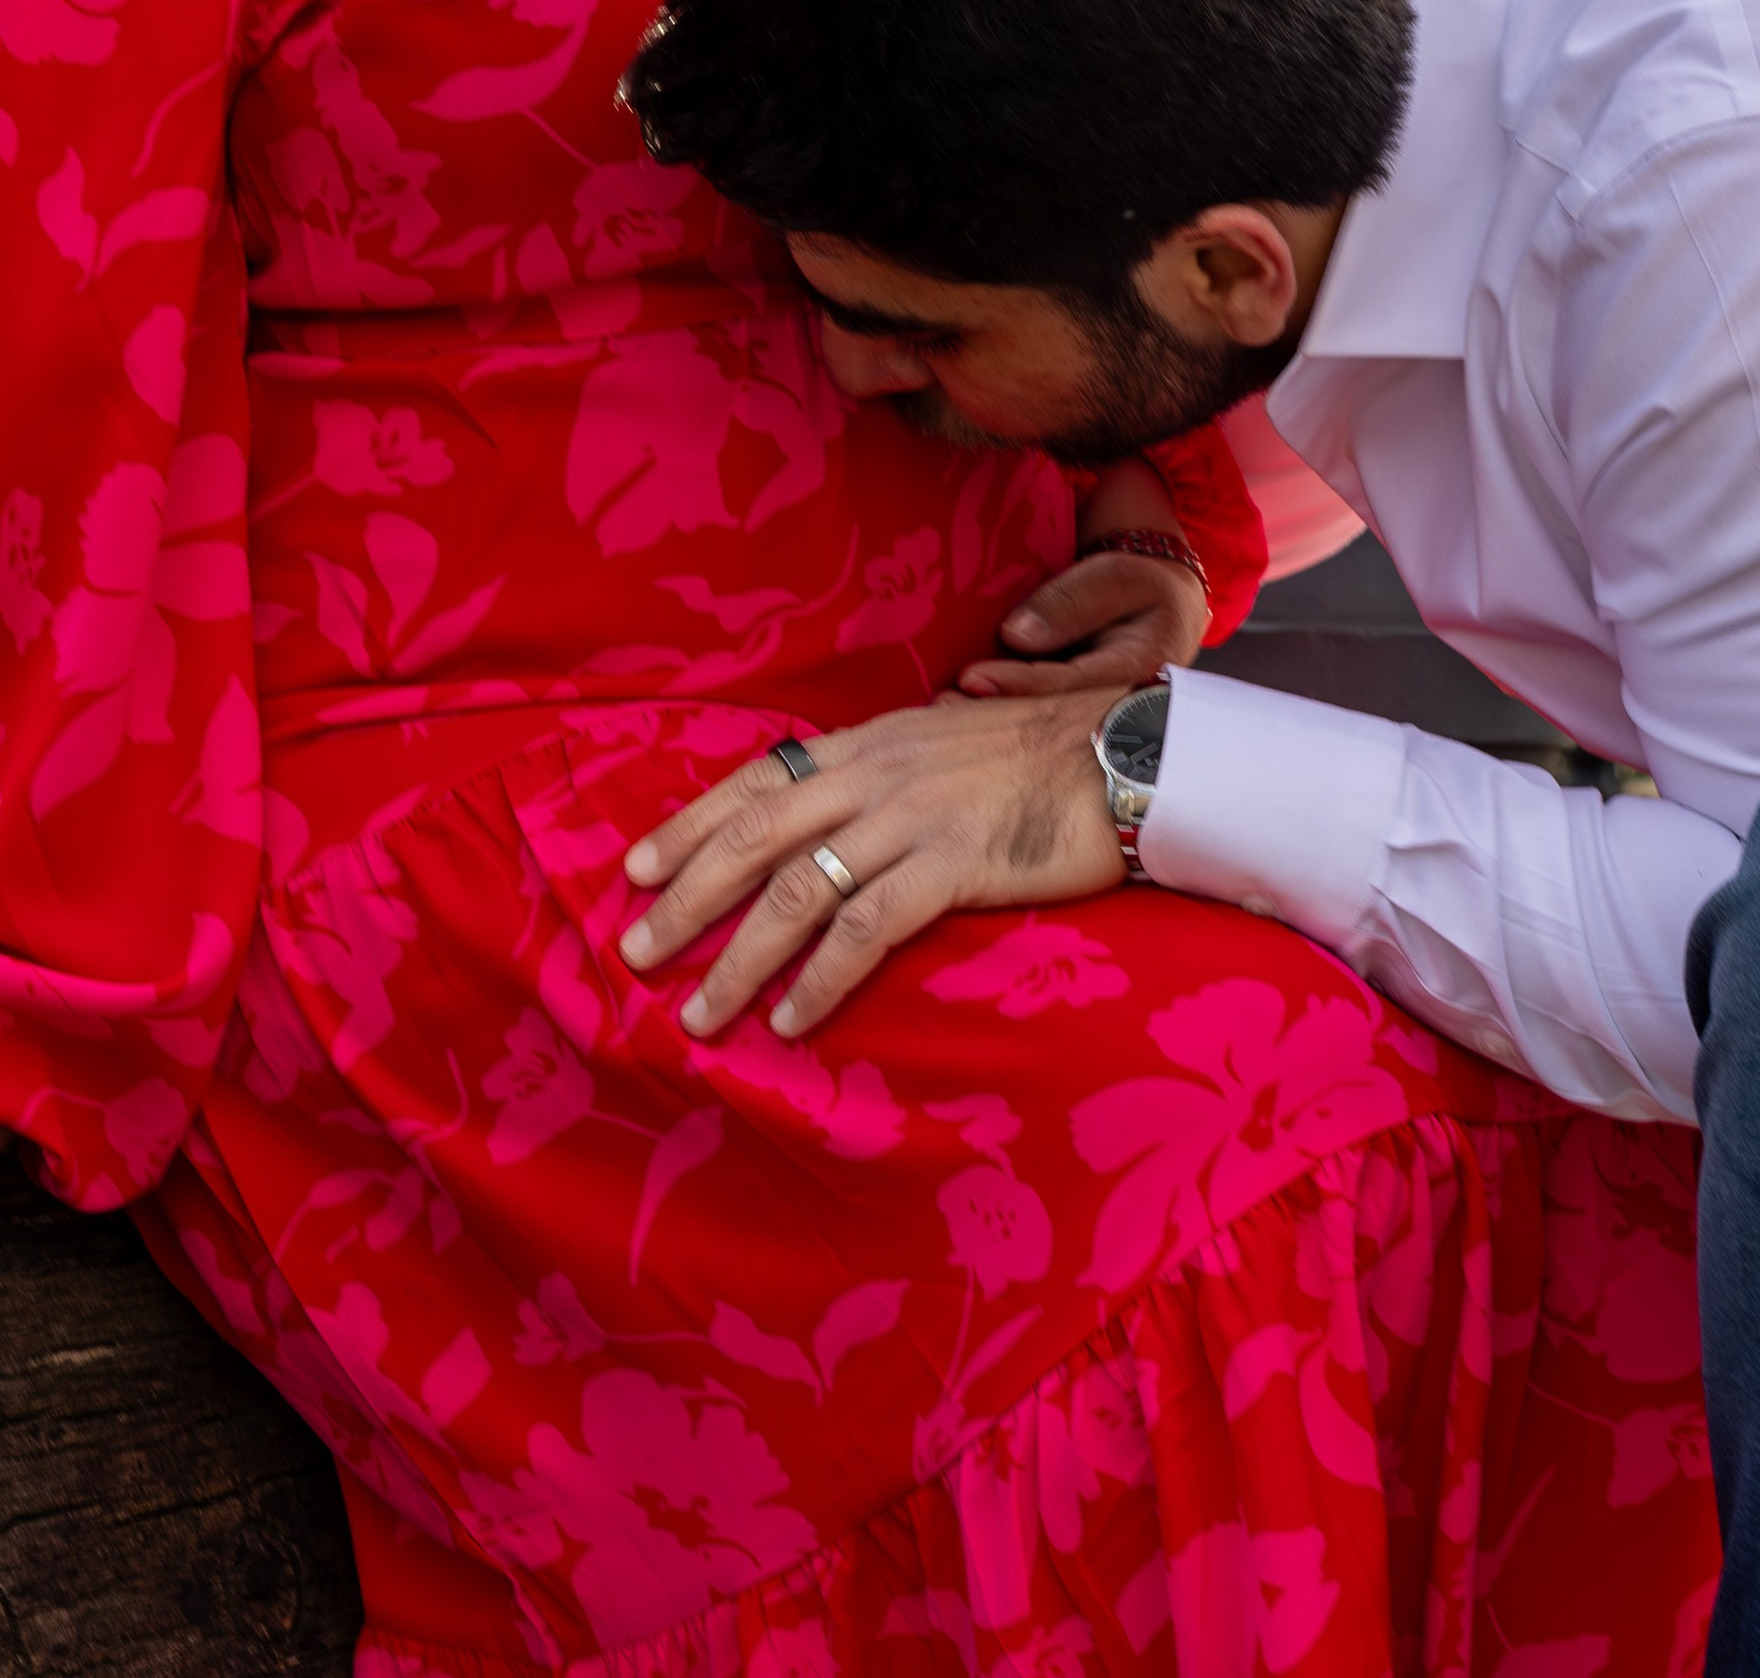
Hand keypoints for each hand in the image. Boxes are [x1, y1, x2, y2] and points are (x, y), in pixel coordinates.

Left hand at [618, 691, 1121, 1041]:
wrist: (1126, 753)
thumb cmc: (1042, 753)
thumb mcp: (946, 741)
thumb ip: (890, 767)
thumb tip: (844, 796)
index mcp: (868, 743)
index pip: (755, 781)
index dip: (689, 824)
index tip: (633, 866)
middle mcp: (874, 773)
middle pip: (754, 837)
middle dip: (685, 897)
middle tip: (635, 952)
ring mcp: (910, 817)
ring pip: (796, 890)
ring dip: (738, 959)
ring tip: (699, 1012)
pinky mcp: (952, 864)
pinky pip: (867, 929)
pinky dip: (822, 979)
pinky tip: (794, 1019)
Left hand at [954, 543, 1207, 697]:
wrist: (1159, 609)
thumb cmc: (1140, 589)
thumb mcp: (1117, 578)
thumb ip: (1072, 603)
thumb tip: (1015, 634)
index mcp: (1134, 675)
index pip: (1069, 684)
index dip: (1019, 683)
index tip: (971, 677)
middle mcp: (1112, 708)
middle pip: (1047, 718)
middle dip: (992, 714)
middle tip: (940, 706)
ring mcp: (1089, 717)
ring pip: (1036, 724)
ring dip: (986, 720)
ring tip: (937, 712)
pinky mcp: (1068, 716)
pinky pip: (1030, 717)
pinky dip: (993, 713)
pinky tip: (954, 712)